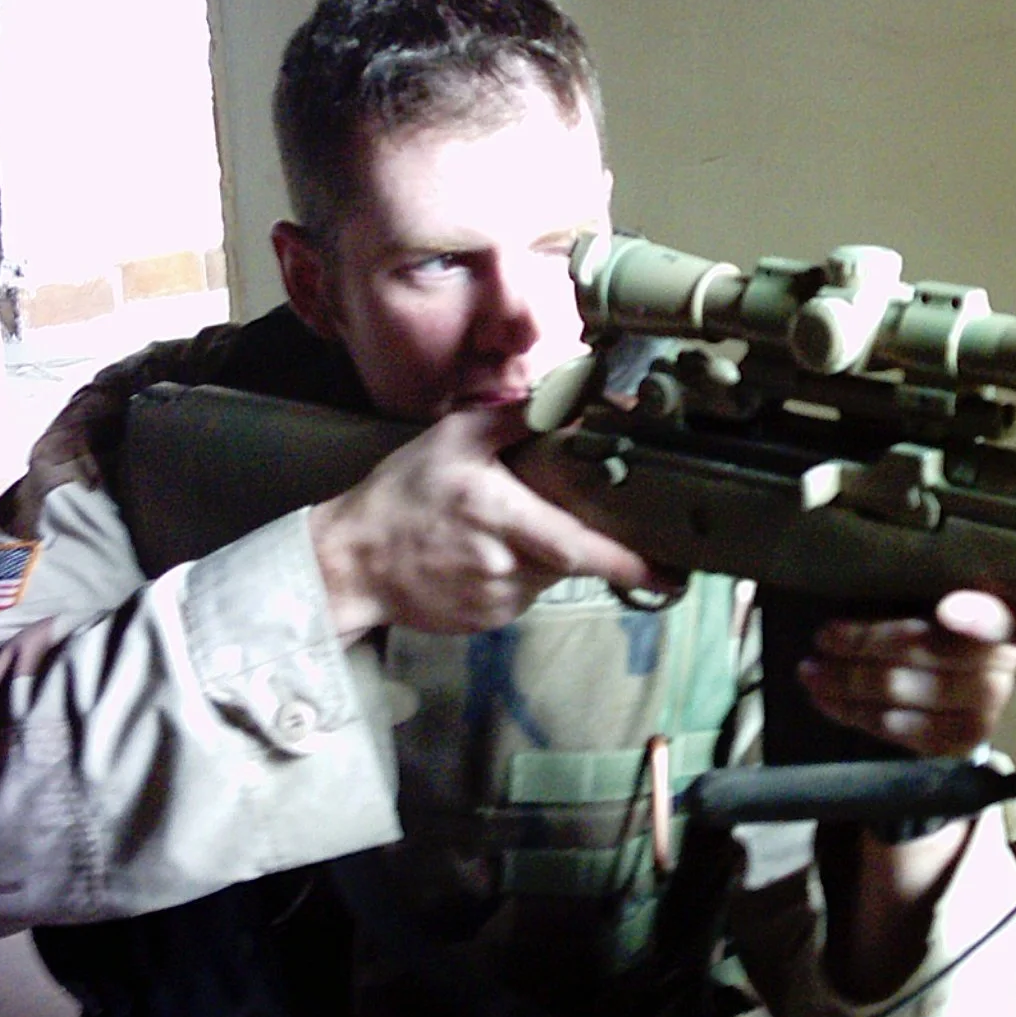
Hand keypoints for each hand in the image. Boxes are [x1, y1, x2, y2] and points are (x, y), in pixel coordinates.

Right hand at [309, 404, 655, 636]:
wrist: (350, 562)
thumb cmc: (402, 495)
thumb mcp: (453, 439)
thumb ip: (518, 418)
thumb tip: (575, 396)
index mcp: (496, 516)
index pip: (574, 545)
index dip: (624, 562)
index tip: (666, 571)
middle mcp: (501, 564)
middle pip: (571, 558)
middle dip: (588, 542)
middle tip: (588, 524)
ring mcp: (496, 599)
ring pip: (550, 574)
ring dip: (548, 551)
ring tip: (506, 526)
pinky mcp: (488, 620)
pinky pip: (525, 592)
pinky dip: (523, 571)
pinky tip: (488, 553)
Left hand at [798, 590, 1015, 757]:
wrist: (956, 673)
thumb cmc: (929, 610)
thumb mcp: (929, 586)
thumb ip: (915, 580)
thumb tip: (863, 566)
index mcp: (1007, 609)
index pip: (1000, 616)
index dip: (978, 616)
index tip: (947, 611)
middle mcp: (1006, 660)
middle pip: (934, 653)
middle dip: (869, 645)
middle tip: (822, 638)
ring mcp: (989, 705)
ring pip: (911, 694)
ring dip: (851, 684)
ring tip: (810, 672)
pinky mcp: (964, 740)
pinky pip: (907, 733)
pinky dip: (861, 716)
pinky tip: (829, 702)